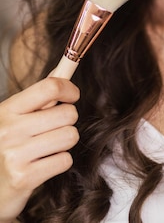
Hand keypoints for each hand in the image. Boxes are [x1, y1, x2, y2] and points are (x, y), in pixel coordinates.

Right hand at [0, 77, 79, 221]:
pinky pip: (64, 160)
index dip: (69, 89)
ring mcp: (14, 155)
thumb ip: (38, 97)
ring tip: (49, 147)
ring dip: (65, 142)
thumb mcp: (13, 117)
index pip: (49, 87)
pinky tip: (44, 164)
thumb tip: (62, 70)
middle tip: (54, 129)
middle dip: (68, 121)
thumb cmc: (6, 147)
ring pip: (70, 136)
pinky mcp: (23, 178)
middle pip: (67, 113)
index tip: (72, 96)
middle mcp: (8, 130)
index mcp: (7, 110)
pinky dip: (60, 162)